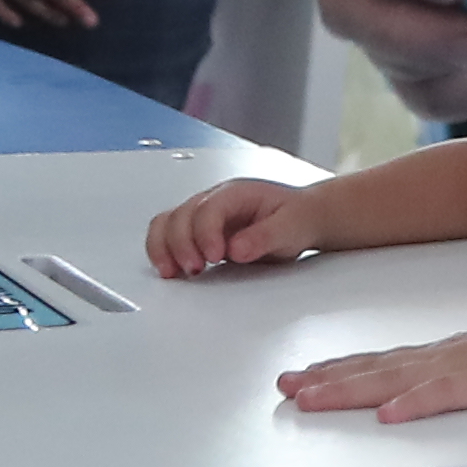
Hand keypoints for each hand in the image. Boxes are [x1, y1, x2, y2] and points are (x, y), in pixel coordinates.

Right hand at [147, 175, 317, 275]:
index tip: (215, 256)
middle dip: (181, 245)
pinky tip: (171, 271)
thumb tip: (237, 249)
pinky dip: (163, 253)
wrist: (303, 218)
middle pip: (180, 216)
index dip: (206, 233)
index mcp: (237, 194)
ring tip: (174, 273)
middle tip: (195, 269)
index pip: (209, 209)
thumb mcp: (291, 226)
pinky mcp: (198, 234)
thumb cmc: (297, 217)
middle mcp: (215, 202)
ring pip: (167, 224)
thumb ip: (264, 237)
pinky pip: (167, 237)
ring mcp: (203, 217)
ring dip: (164, 249)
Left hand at [277, 301, 466, 421]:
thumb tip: (422, 398)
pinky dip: (411, 405)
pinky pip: (440, 396)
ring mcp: (456, 369)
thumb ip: (455, 380)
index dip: (338, 370)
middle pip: (370, 370)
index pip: (378, 362)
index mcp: (439, 356)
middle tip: (283, 386)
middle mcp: (437, 358)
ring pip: (390, 381)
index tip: (303, 376)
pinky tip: (387, 415)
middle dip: (324, 379)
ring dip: (348, 390)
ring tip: (310, 399)